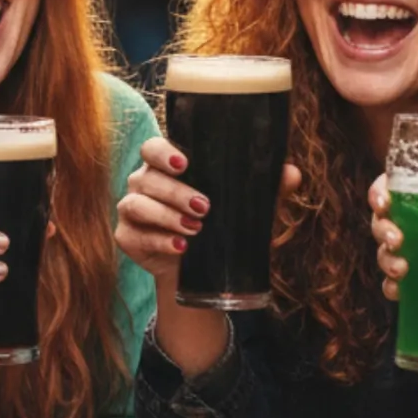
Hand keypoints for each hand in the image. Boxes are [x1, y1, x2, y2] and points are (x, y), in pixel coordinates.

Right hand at [117, 138, 301, 285]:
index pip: (153, 148)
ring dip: (166, 216)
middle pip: (148, 177)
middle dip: (176, 192)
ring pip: (137, 204)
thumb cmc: (220, 223)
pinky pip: (133, 235)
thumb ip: (266, 187)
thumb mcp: (244, 206)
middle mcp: (144, 182)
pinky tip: (180, 248)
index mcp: (166, 166)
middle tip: (205, 207)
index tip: (184, 163)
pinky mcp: (126, 236)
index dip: (163, 152)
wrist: (201, 269)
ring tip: (195, 229)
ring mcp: (131, 209)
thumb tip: (292, 173)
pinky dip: (157, 241)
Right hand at [371, 177, 417, 311]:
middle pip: (383, 218)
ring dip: (385, 259)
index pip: (397, 185)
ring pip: (383, 250)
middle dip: (382, 228)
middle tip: (397, 241)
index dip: (380, 190)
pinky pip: (393, 285)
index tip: (384, 202)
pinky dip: (392, 287)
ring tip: (403, 270)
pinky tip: (400, 292)